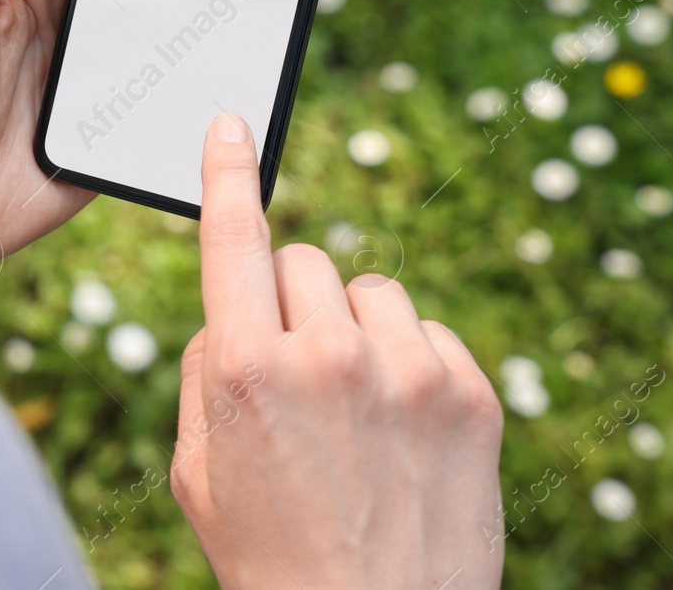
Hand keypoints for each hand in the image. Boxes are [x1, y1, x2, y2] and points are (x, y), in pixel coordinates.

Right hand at [170, 114, 504, 589]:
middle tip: (299, 375)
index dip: (227, 175)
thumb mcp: (199, 470)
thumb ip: (207, 368)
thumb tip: (236, 310)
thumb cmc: (274, 556)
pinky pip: (432, 333)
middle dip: (293, 305)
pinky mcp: (473, 393)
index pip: (233, 240)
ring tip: (358, 416)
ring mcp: (410, 371)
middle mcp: (329, 356)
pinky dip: (414, 366)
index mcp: (247, 370)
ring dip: (357, 333)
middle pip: (305, 263)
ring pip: (373, 293)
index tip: (233, 125)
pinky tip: (404, 431)